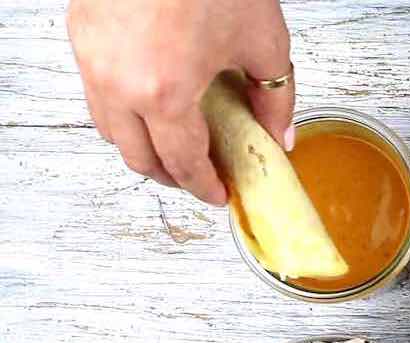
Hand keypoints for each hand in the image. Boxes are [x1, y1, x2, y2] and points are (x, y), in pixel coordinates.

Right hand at [67, 0, 294, 205]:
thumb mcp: (264, 41)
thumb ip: (276, 97)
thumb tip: (280, 136)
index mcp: (163, 92)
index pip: (181, 162)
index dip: (203, 187)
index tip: (219, 194)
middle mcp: (117, 82)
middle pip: (137, 156)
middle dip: (171, 175)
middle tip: (200, 176)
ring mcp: (91, 57)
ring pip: (110, 127)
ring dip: (143, 145)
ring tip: (177, 144)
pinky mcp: (80, 33)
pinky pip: (97, 90)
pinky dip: (124, 109)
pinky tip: (154, 102)